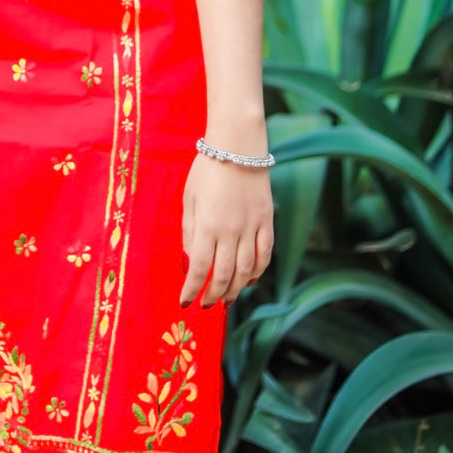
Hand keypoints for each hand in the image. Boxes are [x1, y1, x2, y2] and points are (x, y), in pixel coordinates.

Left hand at [179, 153, 273, 308]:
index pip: (200, 268)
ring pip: (246, 270)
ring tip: (226, 300)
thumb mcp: (189, 199)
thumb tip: (190, 262)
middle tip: (207, 306)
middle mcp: (231, 231)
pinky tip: (249, 281)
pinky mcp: (267, 222)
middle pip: (223, 274)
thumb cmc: (207, 170)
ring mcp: (252, 227)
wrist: (239, 147)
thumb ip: (190, 232)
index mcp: (208, 225)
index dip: (192, 289)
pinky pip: (265, 254)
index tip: (185, 302)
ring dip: (235, 289)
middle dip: (213, 295)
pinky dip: (258, 271)